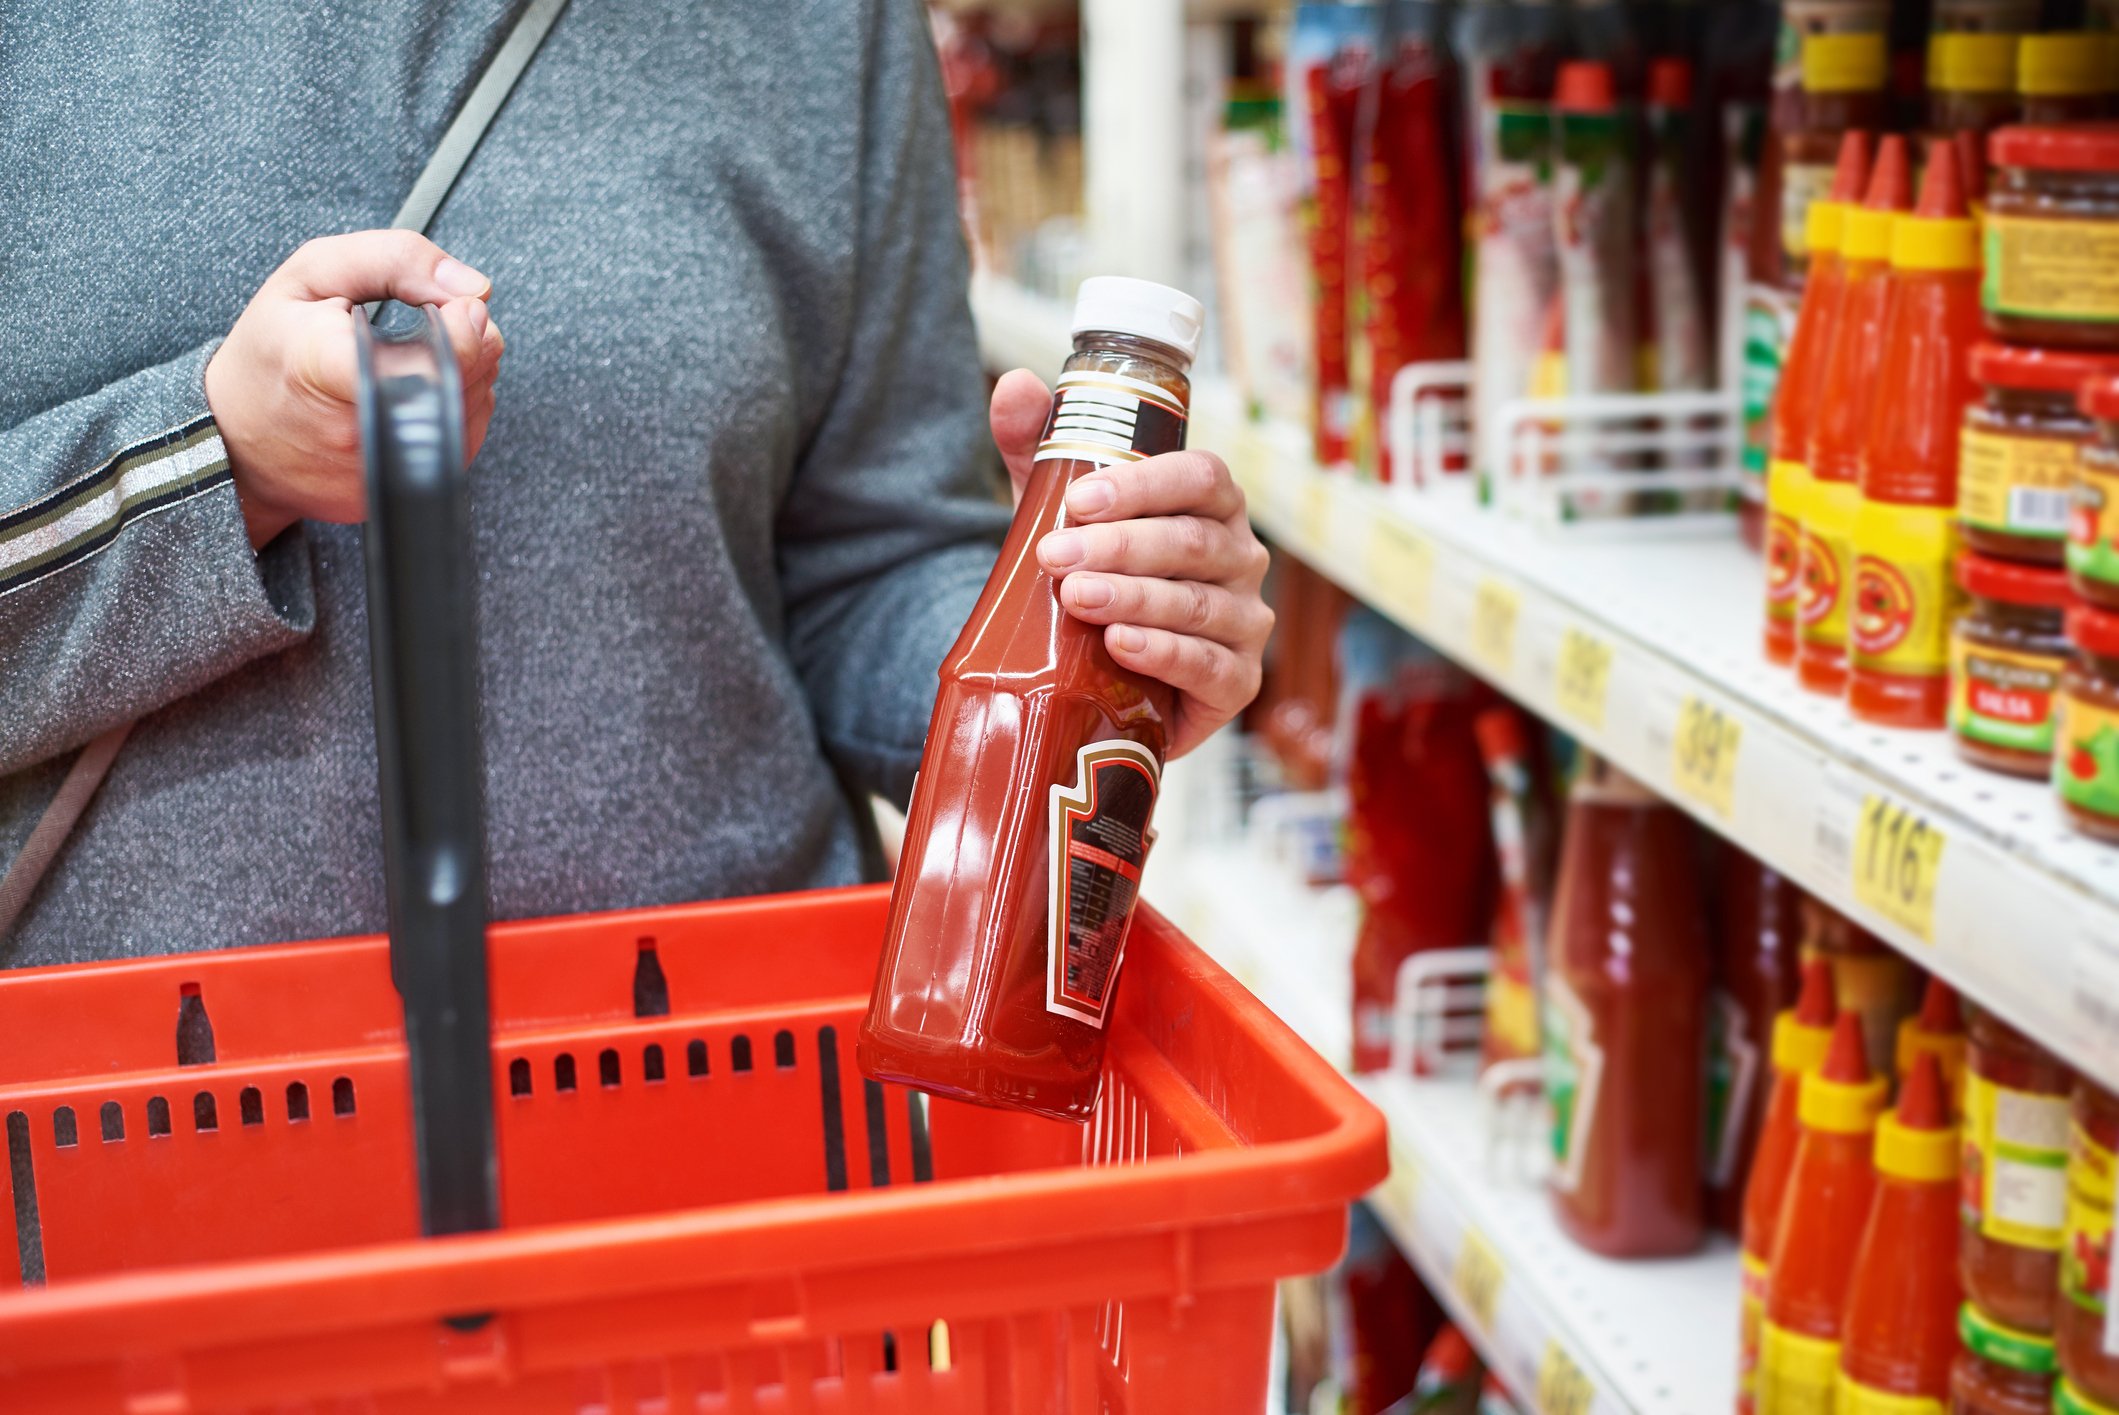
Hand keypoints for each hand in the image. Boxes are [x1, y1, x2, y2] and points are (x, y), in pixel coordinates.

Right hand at [204, 231, 507, 548]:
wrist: (236, 437)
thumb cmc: (273, 350)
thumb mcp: (312, 274)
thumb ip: (396, 260)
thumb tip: (475, 286)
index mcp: (330, 366)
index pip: (435, 355)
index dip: (461, 326)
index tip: (450, 306)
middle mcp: (361, 428)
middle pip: (469, 378)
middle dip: (469, 340)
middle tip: (429, 324)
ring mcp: (381, 469)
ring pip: (474, 408)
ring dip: (465, 374)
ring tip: (413, 358)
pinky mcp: (396, 492)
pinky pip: (462, 440)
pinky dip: (455, 408)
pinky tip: (416, 392)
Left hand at [989, 369, 1272, 759]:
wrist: (1101, 675)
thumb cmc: (1095, 576)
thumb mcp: (1061, 513)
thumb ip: (1040, 449)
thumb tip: (1016, 386)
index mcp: (1210, 506)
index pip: (1200, 478)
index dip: (1145, 485)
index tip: (1079, 500)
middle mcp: (1240, 558)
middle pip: (1192, 542)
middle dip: (1120, 547)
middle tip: (1054, 557)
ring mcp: (1245, 621)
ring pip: (1196, 604)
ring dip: (1133, 597)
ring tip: (1076, 597)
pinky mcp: (1237, 682)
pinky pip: (1209, 665)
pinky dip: (1163, 652)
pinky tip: (1120, 644)